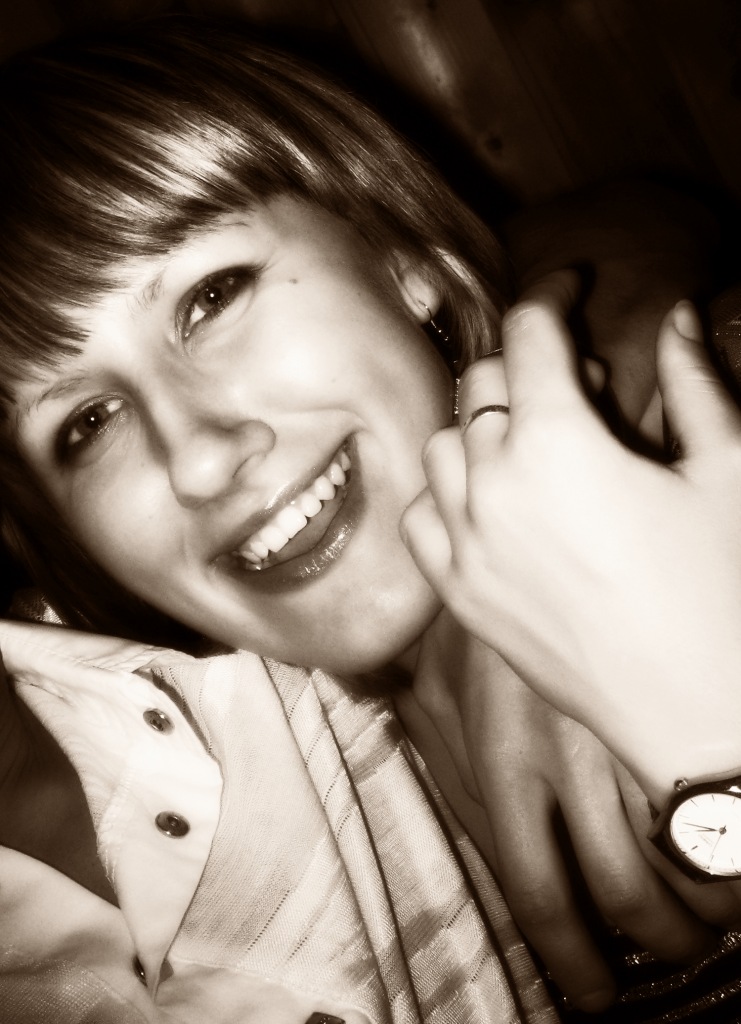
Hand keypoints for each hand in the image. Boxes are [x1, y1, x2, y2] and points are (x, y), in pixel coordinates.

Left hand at [401, 615, 730, 1013]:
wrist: (517, 538)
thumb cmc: (475, 619)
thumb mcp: (433, 689)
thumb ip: (438, 759)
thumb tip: (462, 826)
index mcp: (502, 767)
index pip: (538, 893)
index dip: (572, 957)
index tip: (595, 988)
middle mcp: (563, 762)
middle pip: (618, 891)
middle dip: (653, 942)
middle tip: (674, 954)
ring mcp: (615, 730)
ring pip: (672, 847)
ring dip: (699, 898)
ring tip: (709, 915)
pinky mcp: (648, 701)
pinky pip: (686, 786)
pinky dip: (710, 831)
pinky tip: (718, 842)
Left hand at [402, 272, 740, 806]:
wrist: (699, 718)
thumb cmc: (724, 592)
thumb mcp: (727, 471)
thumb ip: (694, 382)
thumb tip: (679, 317)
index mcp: (557, 440)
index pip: (529, 332)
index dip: (553, 293)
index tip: (573, 287)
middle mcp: (492, 485)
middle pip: (480, 382)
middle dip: (523, 362)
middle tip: (577, 381)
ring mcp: (466, 546)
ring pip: (442, 445)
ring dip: (481, 424)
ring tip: (533, 439)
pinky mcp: (460, 597)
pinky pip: (422, 518)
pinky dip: (446, 491)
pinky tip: (486, 498)